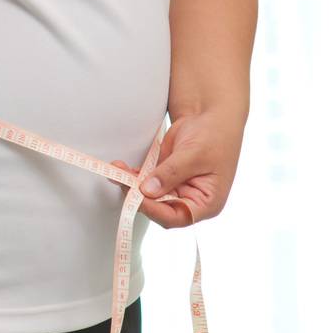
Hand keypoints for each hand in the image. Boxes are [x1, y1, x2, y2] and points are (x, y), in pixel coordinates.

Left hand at [109, 106, 244, 229]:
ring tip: (117, 171)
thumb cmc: (214, 135)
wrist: (210, 116)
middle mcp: (190, 200)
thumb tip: (148, 190)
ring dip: (131, 185)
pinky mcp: (163, 176)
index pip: (178, 217)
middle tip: (123, 183)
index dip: (156, 211)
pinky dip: (132, 176)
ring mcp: (175, 189)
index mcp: (206, 203)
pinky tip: (121, 168)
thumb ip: (171, 173)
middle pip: (160, 208)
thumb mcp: (194, 154)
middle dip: (139, 197)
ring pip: (149, 195)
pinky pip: (145, 181)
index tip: (138, 198)